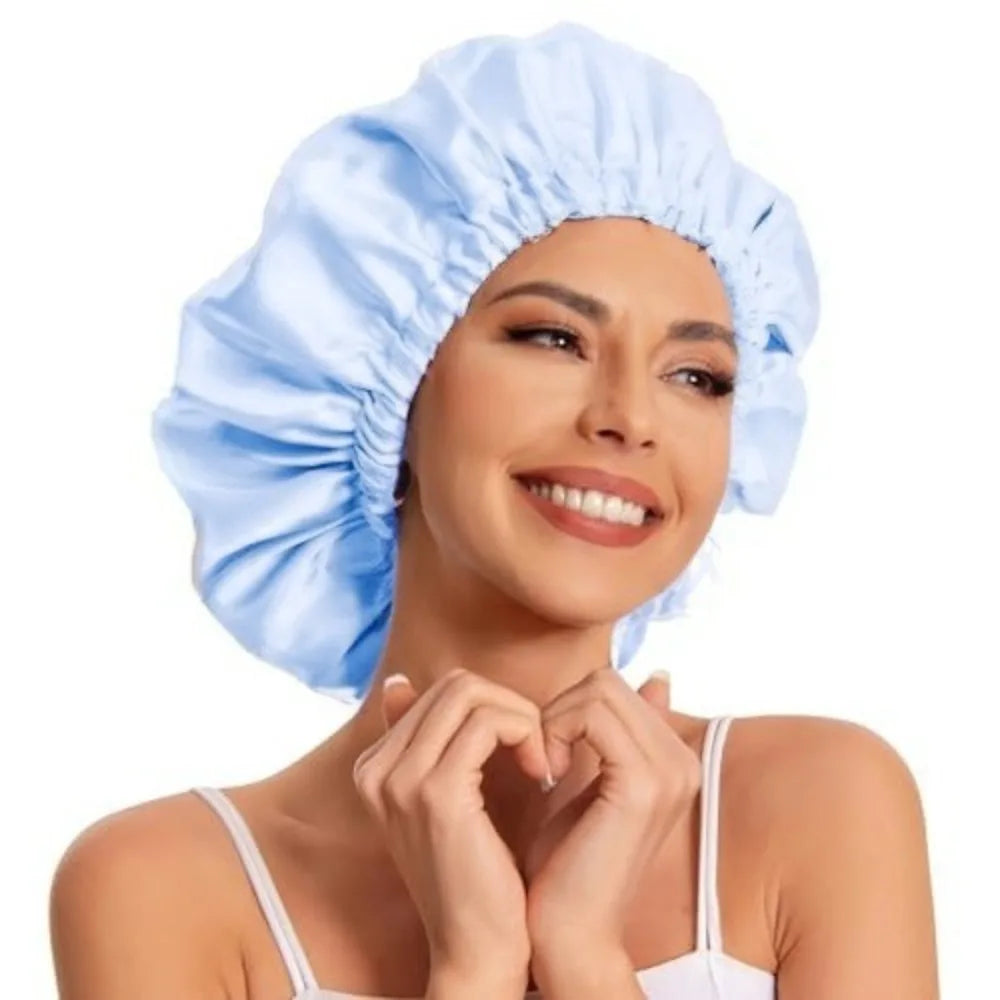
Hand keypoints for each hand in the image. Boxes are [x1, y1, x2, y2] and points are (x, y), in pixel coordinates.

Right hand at [352, 668, 550, 987]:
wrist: (479, 950)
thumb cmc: (477, 875)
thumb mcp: (446, 800)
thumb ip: (428, 743)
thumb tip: (401, 681)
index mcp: (374, 767)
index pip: (440, 690)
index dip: (493, 707)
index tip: (520, 749)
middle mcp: (376, 769)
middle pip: (455, 684)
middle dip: (508, 705)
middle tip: (536, 749)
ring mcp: (401, 780)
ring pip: (471, 693)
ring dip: (521, 717)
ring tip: (539, 760)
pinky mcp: (437, 793)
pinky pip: (489, 723)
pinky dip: (526, 733)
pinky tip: (541, 771)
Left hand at [523, 667, 700, 964]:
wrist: (570, 933)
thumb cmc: (568, 863)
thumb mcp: (592, 783)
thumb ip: (617, 734)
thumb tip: (659, 676)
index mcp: (674, 759)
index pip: (616, 683)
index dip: (570, 707)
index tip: (550, 751)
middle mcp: (683, 761)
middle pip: (607, 680)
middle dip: (561, 707)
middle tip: (542, 756)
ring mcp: (669, 772)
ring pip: (598, 689)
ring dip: (555, 719)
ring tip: (545, 765)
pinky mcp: (643, 785)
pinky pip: (591, 716)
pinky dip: (556, 731)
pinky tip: (547, 772)